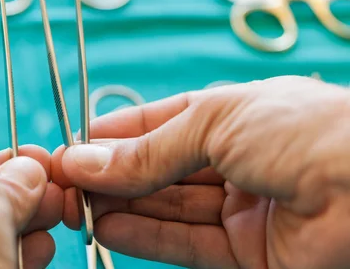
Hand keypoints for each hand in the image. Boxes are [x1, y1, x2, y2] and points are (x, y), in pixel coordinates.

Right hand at [52, 76, 349, 268]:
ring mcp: (242, 208)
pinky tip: (109, 228)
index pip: (158, 124)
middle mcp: (234, 160)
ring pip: (168, 209)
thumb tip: (85, 159)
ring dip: (121, 208)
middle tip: (66, 183)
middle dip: (112, 175)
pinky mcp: (250, 253)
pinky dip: (145, 237)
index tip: (73, 147)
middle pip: (159, 170)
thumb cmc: (302, 128)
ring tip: (78, 207)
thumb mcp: (212, 122)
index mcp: (231, 115)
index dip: (115, 136)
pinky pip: (188, 245)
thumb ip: (149, 150)